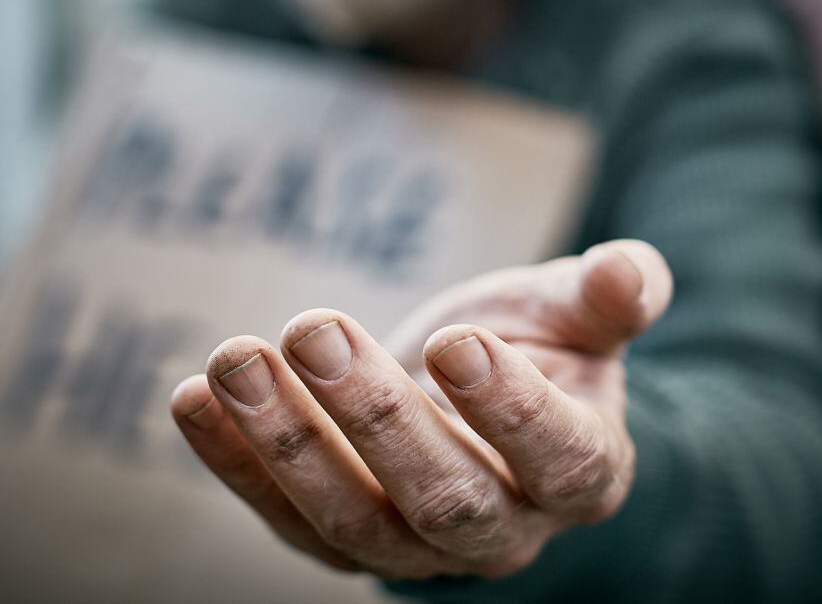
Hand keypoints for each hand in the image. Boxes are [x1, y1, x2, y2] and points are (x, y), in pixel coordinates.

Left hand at [170, 240, 671, 579]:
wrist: (466, 397)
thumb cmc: (530, 348)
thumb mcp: (569, 314)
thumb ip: (603, 297)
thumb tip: (632, 272)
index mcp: (580, 471)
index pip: (558, 458)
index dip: (511, 410)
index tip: (454, 339)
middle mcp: (503, 530)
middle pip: (444, 498)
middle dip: (373, 416)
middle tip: (312, 328)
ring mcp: (415, 549)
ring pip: (353, 522)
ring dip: (285, 443)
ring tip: (232, 360)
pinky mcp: (339, 539)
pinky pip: (284, 518)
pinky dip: (234, 462)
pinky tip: (190, 398)